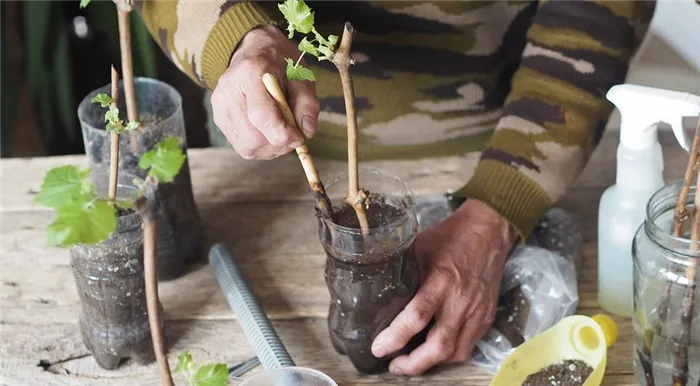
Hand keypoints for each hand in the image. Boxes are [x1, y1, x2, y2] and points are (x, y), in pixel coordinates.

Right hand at [210, 24, 319, 159]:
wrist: (254, 50)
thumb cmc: (281, 63)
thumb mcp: (301, 75)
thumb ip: (307, 103)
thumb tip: (307, 132)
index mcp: (250, 72)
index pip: (260, 114)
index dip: (282, 133)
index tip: (300, 137)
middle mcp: (229, 90)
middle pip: (252, 137)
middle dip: (278, 143)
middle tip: (293, 134)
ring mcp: (220, 107)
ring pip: (247, 146)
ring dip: (270, 147)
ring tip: (281, 129)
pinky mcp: (219, 118)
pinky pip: (242, 145)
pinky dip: (261, 145)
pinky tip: (269, 130)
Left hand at [371, 199, 518, 375]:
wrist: (488, 232)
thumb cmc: (451, 238)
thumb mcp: (419, 247)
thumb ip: (402, 270)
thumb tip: (379, 290)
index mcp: (441, 280)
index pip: (417, 317)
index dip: (396, 337)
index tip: (379, 348)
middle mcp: (461, 301)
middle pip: (439, 346)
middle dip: (414, 364)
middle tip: (394, 366)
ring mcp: (477, 312)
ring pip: (456, 352)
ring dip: (432, 363)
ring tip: (411, 362)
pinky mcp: (486, 318)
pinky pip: (468, 346)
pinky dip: (449, 355)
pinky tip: (434, 352)